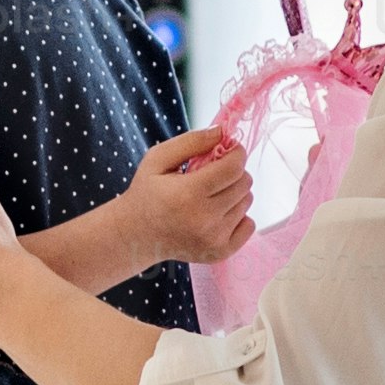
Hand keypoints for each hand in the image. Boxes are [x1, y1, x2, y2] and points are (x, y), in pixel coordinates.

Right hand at [119, 126, 259, 267]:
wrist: (135, 236)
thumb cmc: (146, 193)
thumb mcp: (158, 159)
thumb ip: (191, 142)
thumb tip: (224, 131)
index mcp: (188, 194)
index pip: (234, 167)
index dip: (235, 153)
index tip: (227, 150)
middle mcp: (204, 220)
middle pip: (244, 183)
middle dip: (233, 172)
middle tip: (212, 176)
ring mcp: (214, 239)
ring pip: (247, 202)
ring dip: (233, 194)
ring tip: (209, 197)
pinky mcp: (221, 253)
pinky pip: (249, 225)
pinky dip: (238, 216)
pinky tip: (216, 215)